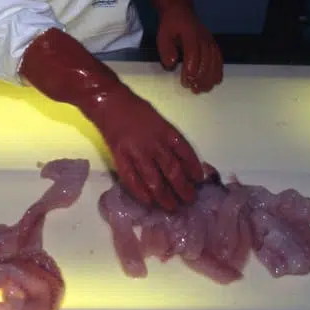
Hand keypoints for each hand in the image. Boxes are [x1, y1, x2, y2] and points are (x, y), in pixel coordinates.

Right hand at [88, 85, 205, 210]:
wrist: (110, 103)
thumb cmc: (137, 110)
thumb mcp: (160, 121)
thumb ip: (170, 140)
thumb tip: (181, 162)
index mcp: (167, 132)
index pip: (186, 153)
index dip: (194, 168)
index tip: (199, 181)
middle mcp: (155, 144)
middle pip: (172, 171)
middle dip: (183, 188)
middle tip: (189, 200)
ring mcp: (137, 152)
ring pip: (154, 180)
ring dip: (164, 196)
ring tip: (171, 207)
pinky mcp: (120, 158)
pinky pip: (132, 179)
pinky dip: (140, 193)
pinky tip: (148, 202)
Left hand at [143, 0, 223, 92]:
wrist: (180, 10)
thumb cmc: (170, 24)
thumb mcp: (162, 35)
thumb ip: (166, 50)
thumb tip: (171, 64)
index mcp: (190, 34)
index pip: (193, 53)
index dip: (191, 69)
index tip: (186, 82)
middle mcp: (203, 38)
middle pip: (206, 60)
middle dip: (201, 77)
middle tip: (194, 90)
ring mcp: (210, 41)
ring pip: (215, 61)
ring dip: (210, 77)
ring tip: (203, 89)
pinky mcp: (213, 44)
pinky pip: (219, 58)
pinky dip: (218, 71)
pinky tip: (215, 81)